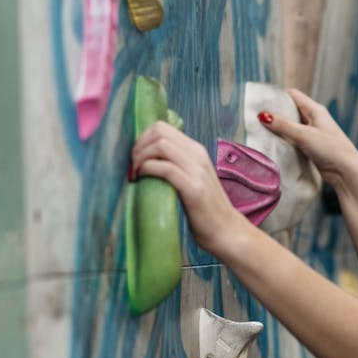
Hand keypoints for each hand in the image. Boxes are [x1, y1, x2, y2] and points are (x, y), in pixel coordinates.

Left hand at [130, 121, 250, 254]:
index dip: (141, 139)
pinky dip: (147, 170)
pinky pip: (165, 168)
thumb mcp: (191, 179)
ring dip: (140, 157)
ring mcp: (197, 170)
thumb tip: (146, 159)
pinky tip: (141, 180)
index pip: (162, 127)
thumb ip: (175, 165)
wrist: (225, 230)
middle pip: (159, 132)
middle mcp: (197, 155)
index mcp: (196, 150)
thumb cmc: (204, 209)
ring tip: (135, 174)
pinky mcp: (194, 188)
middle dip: (138, 146)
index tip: (135, 157)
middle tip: (132, 166)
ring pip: (160, 145)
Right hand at [259, 89, 357, 191]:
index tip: (261, 100)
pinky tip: (275, 145)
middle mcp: (315, 119)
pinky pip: (295, 139)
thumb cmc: (331, 150)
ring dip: (280, 128)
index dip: (277, 96)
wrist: (346, 172)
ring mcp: (314, 133)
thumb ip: (283, 125)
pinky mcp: (312, 147)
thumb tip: (263, 115)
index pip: (293, 95)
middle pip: (291, 110)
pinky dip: (285, 140)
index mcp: (315, 110)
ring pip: (292, 126)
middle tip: (257, 117)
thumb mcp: (304, 135)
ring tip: (261, 131)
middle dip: (276, 113)